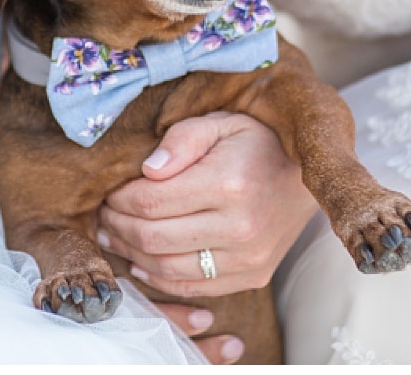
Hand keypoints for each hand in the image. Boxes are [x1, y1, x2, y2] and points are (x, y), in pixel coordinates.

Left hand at [98, 111, 316, 298]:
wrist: (307, 177)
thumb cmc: (258, 143)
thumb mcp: (221, 122)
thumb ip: (182, 139)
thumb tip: (146, 170)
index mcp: (229, 182)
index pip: (152, 200)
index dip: (119, 198)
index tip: (109, 189)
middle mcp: (241, 226)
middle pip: (154, 237)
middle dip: (118, 225)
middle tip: (103, 212)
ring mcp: (249, 258)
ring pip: (167, 268)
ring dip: (131, 253)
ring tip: (115, 234)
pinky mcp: (252, 276)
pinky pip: (192, 287)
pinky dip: (159, 278)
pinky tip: (141, 259)